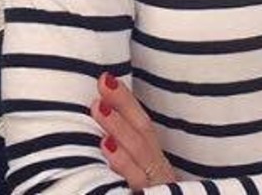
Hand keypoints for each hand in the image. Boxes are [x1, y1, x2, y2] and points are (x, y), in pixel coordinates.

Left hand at [91, 71, 178, 190]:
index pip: (145, 130)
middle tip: (102, 83)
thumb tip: (103, 138)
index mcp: (159, 168)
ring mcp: (157, 191)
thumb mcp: (148, 185)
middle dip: (124, 108)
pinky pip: (138, 184)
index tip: (107, 79)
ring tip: (99, 109)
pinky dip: (123, 166)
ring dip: (119, 131)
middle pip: (144, 136)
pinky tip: (107, 149)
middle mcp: (162, 177)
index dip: (128, 104)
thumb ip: (134, 161)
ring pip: (140, 157)